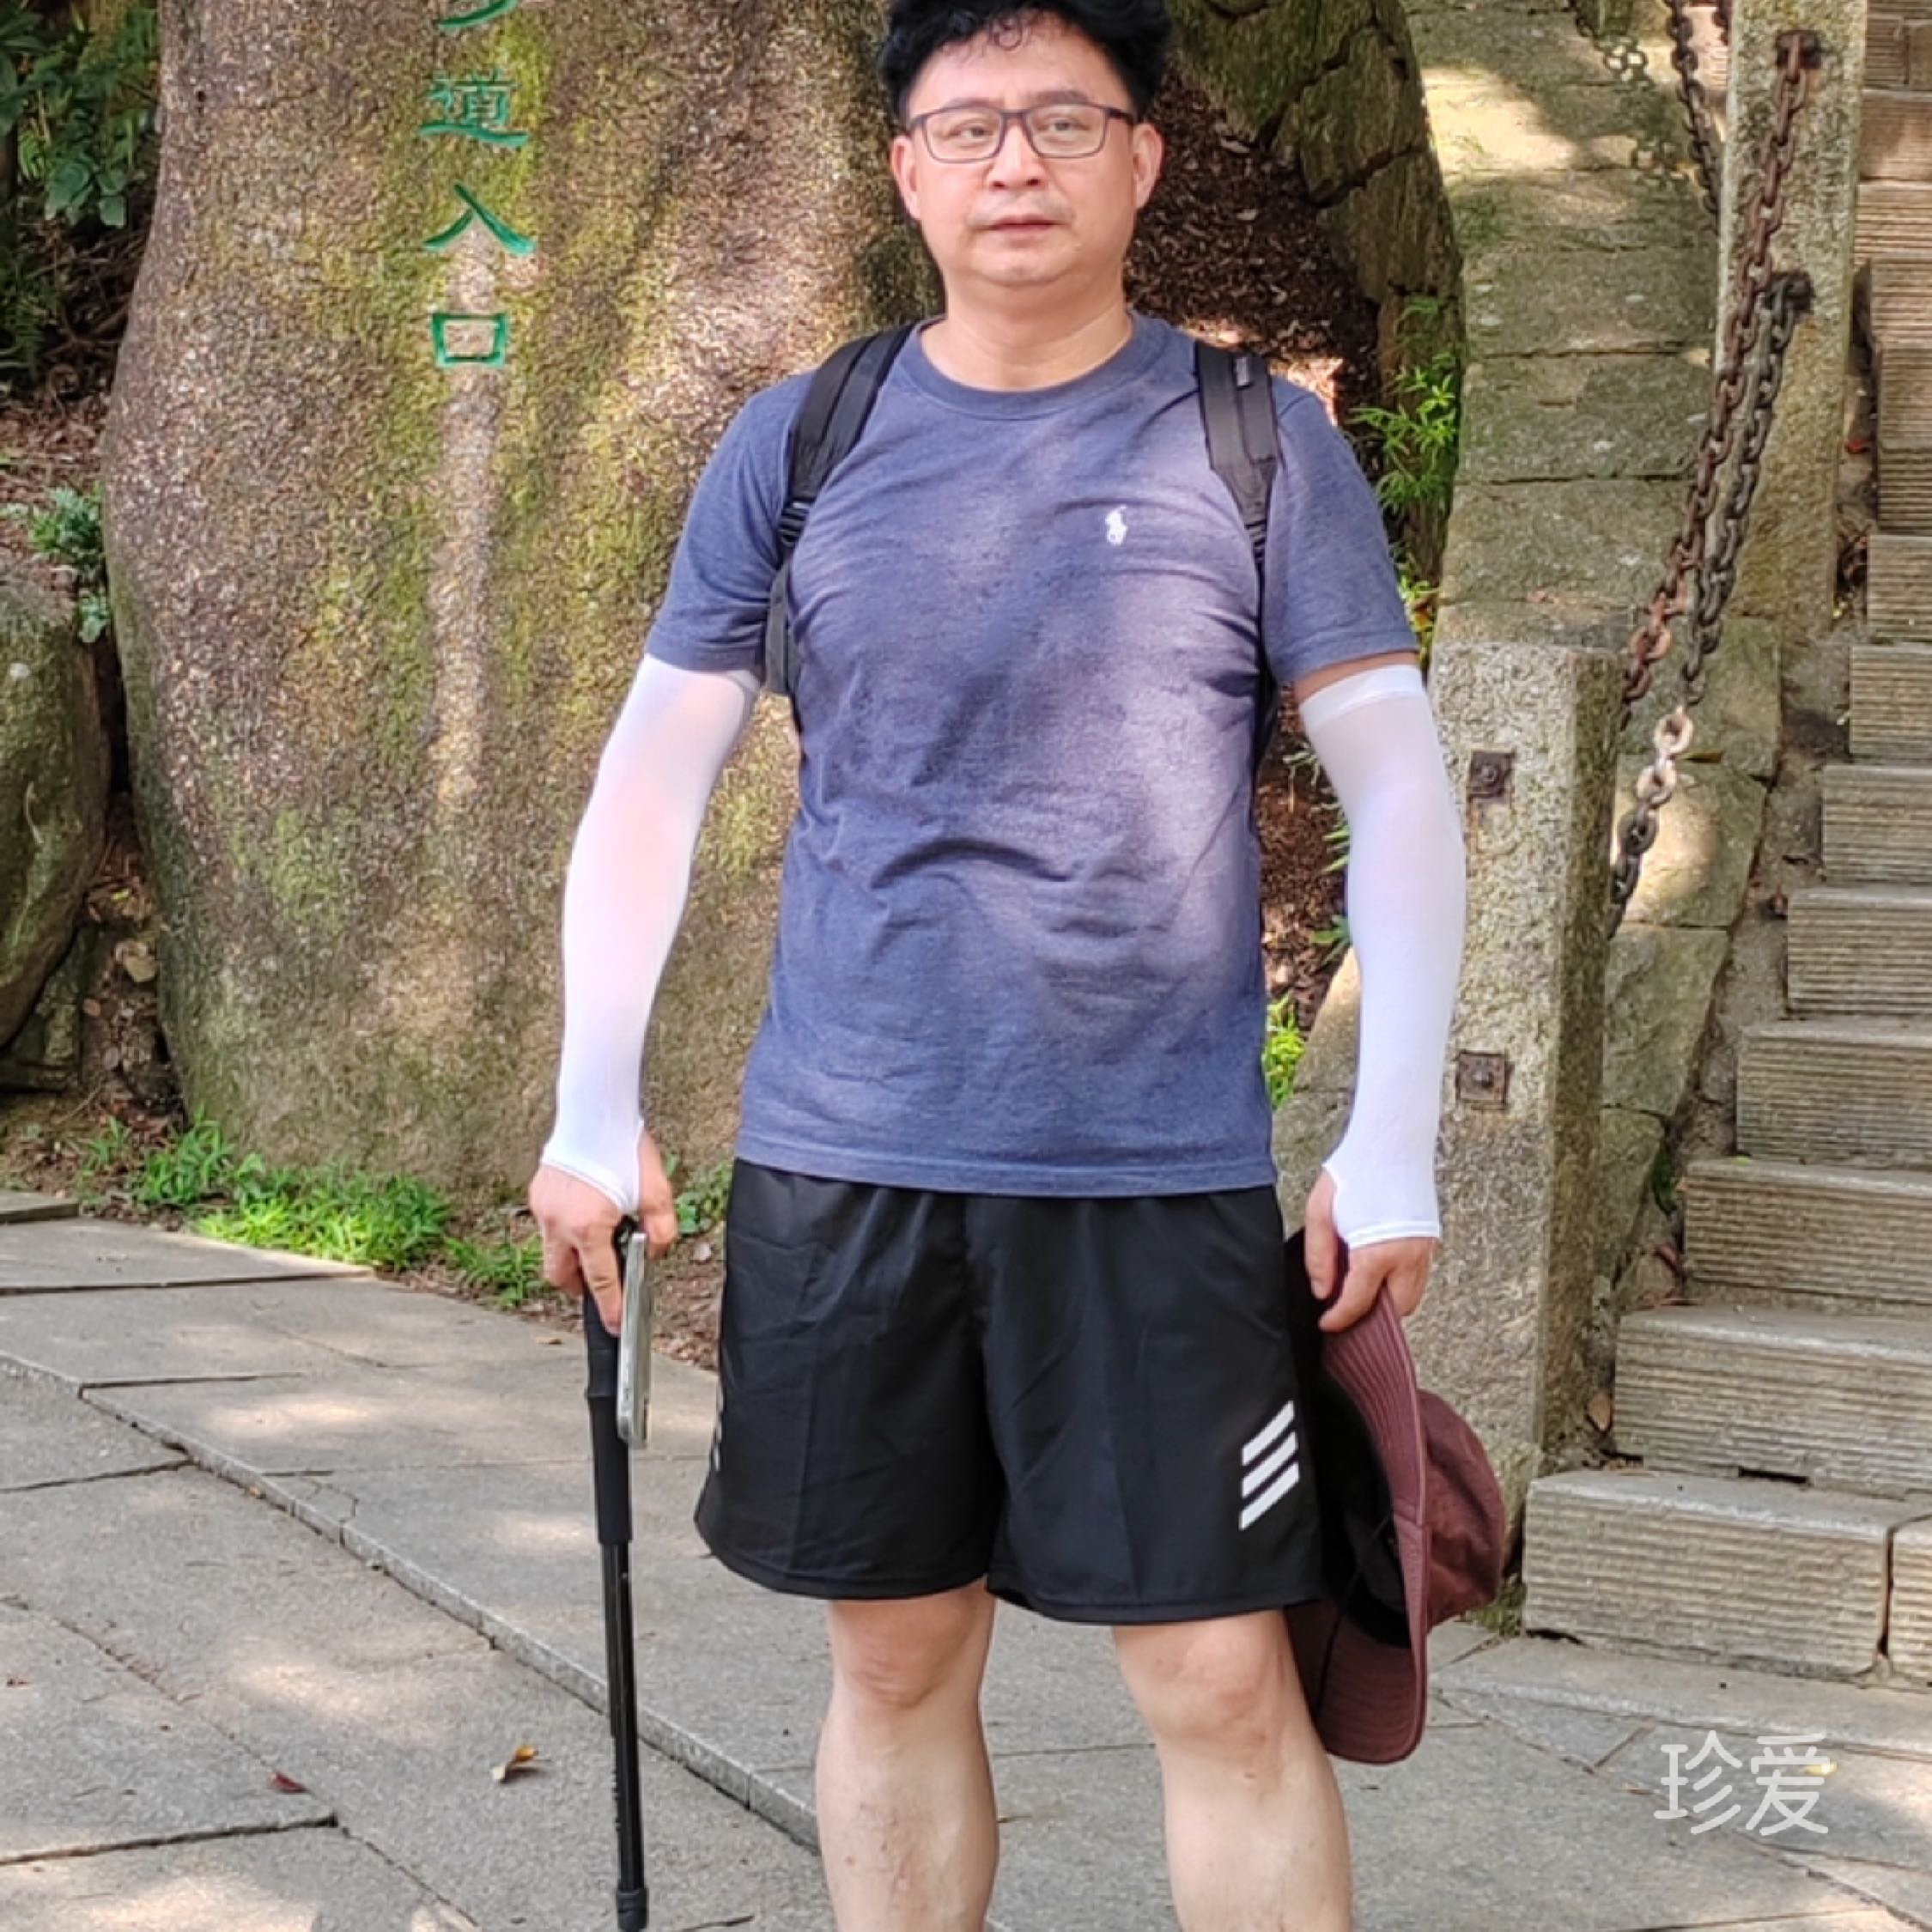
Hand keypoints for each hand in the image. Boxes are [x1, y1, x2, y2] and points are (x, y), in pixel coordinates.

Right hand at [528, 1128, 680, 1333]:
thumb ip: (661, 1231)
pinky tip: (586, 1211)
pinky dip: (566, 1229)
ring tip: (597, 1241)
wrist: (594, 1108)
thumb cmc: (622, 1145)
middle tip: (602, 1281)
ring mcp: (544, 1208)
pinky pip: (549, 1224)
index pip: (600, 1281)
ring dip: (573, 1255)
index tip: (614, 1325)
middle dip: (581, 1286)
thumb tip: (654, 1252)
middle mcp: (559, 1222)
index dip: (610, 1307)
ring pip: (553, 1250)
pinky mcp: (538, 1192)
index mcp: (588, 1227)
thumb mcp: (657, 1192)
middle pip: (562, 1276)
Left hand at [1303, 1166, 1435, 1332]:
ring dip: (1388, 1303)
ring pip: (1412, 1297)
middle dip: (1369, 1317)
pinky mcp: (1430, 1241)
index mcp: (1377, 1253)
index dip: (1339, 1319)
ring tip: (1360, 1293)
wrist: (1392, 1142)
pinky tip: (1378, 1275)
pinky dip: (1401, 1285)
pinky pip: (1418, 1278)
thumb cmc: (1355, 1172)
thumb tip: (1323, 1290)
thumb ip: (1319, 1256)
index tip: (1327, 1325)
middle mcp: (1407, 1258)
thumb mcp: (1320, 1212)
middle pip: (1393, 1310)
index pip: (1358, 1303)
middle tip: (1344, 1311)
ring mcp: (1424, 1250)